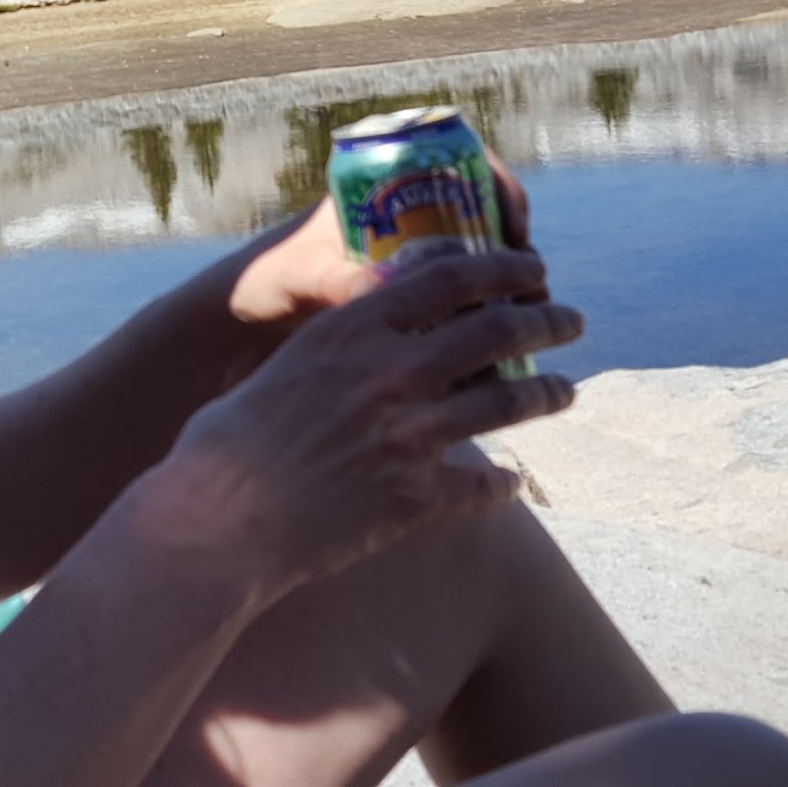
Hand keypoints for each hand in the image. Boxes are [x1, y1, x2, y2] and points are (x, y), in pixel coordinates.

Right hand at [159, 249, 578, 602]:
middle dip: (544, 321)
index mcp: (352, 331)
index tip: (531, 266)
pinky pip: (482, 485)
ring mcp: (409, 435)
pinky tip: (511, 483)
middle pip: (495, 332)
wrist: (218, 521)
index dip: (501, 269)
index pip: (448, 279)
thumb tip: (364, 342)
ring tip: (566, 390)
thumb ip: (335, 351)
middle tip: (569, 319)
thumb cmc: (224, 446)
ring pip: (506, 403)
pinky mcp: (416, 498)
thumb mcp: (283, 370)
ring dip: (546, 394)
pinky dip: (502, 483)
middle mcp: (391, 374)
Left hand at [228, 150, 535, 327]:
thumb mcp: (309, 279)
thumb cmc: (276, 282)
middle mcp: (406, 209)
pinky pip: (470, 288)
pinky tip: (504, 337)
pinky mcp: (419, 289)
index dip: (499, 188)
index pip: (458, 163)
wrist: (256, 316)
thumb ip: (340, 283)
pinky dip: (490, 304)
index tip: (513, 230)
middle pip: (485, 210)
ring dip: (510, 278)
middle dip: (515, 244)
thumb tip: (382, 291)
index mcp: (381, 182)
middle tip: (532, 282)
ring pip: (484, 252)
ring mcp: (416, 248)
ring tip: (528, 312)